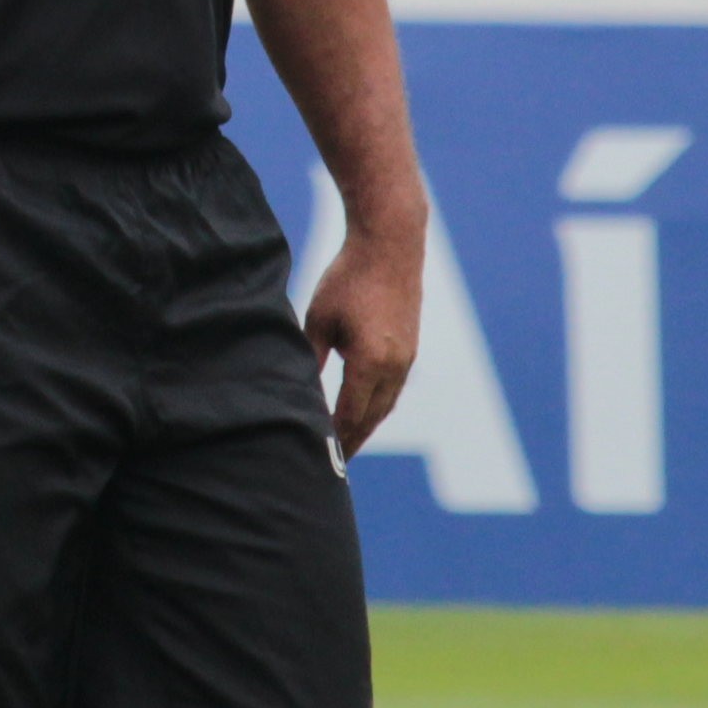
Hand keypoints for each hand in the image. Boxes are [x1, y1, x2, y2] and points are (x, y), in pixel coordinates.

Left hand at [303, 226, 421, 460]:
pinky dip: (377, 407)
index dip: (333, 439)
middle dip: (351, 442)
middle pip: (370, 419)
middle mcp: (395, 368)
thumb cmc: (349, 277)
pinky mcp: (410, 348)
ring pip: (385, 407)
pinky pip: (393, 390)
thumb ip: (310, 358)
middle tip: (332, 464)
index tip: (319, 457)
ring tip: (346, 444)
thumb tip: (297, 391)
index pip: (349, 416)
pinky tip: (363, 412)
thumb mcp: (319, 319)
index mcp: (371, 364)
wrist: (391, 243)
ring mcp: (407, 359)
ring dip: (366, 426)